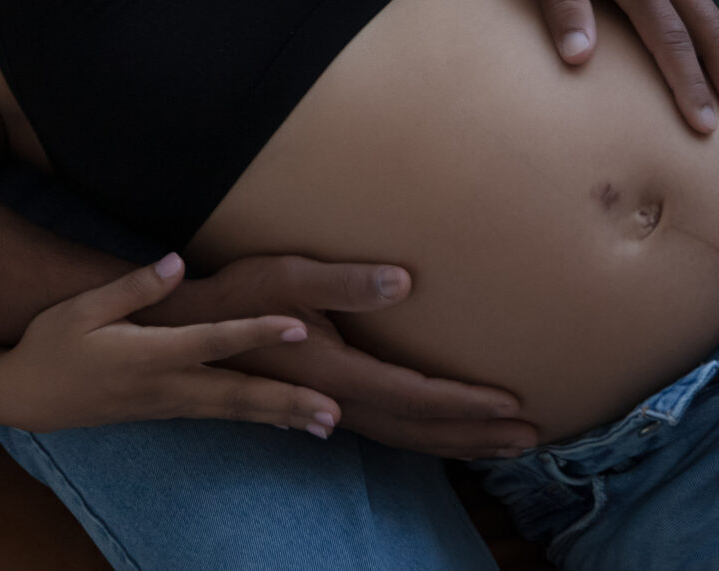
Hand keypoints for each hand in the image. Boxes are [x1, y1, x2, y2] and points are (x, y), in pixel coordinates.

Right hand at [0, 253, 340, 434]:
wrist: (29, 397)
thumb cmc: (53, 344)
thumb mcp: (82, 309)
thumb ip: (134, 288)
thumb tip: (176, 263)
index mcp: (148, 354)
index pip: (212, 341)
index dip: (255, 333)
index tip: (296, 328)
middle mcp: (166, 385)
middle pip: (237, 394)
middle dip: (287, 402)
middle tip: (333, 412)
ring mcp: (168, 404)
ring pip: (234, 411)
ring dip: (281, 416)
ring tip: (326, 423)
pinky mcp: (167, 411)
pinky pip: (221, 415)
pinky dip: (256, 417)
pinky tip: (283, 420)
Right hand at [157, 255, 539, 456]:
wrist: (188, 329)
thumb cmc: (237, 293)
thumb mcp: (287, 274)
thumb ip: (346, 281)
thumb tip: (404, 283)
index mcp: (335, 369)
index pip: (417, 395)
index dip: (467, 402)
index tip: (514, 404)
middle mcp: (337, 399)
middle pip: (420, 430)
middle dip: (477, 435)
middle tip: (530, 437)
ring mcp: (328, 407)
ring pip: (406, 438)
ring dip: (458, 443)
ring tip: (505, 444)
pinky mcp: (323, 403)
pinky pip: (388, 432)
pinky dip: (426, 438)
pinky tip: (443, 435)